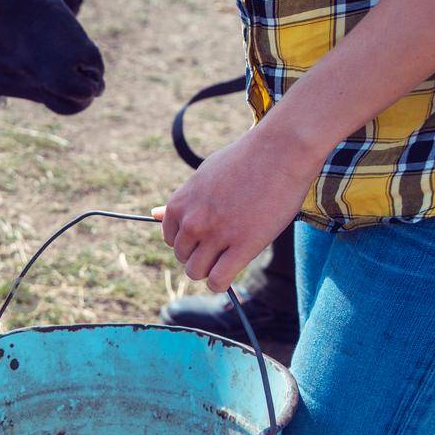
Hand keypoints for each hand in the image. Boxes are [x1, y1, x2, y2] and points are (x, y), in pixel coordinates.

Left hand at [156, 121, 324, 292]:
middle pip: (184, 258)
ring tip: (227, 259)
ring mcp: (216, 235)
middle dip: (201, 256)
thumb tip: (153, 214)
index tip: (208, 235)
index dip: (190, 242)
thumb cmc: (245, 160)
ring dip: (210, 271)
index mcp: (180, 204)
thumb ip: (181, 201)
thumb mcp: (203, 175)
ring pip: (197, 272)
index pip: (170, 240)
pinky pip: (219, 281)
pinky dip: (221, 284)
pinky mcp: (243, 246)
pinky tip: (230, 275)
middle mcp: (193, 222)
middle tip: (224, 245)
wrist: (281, 150)